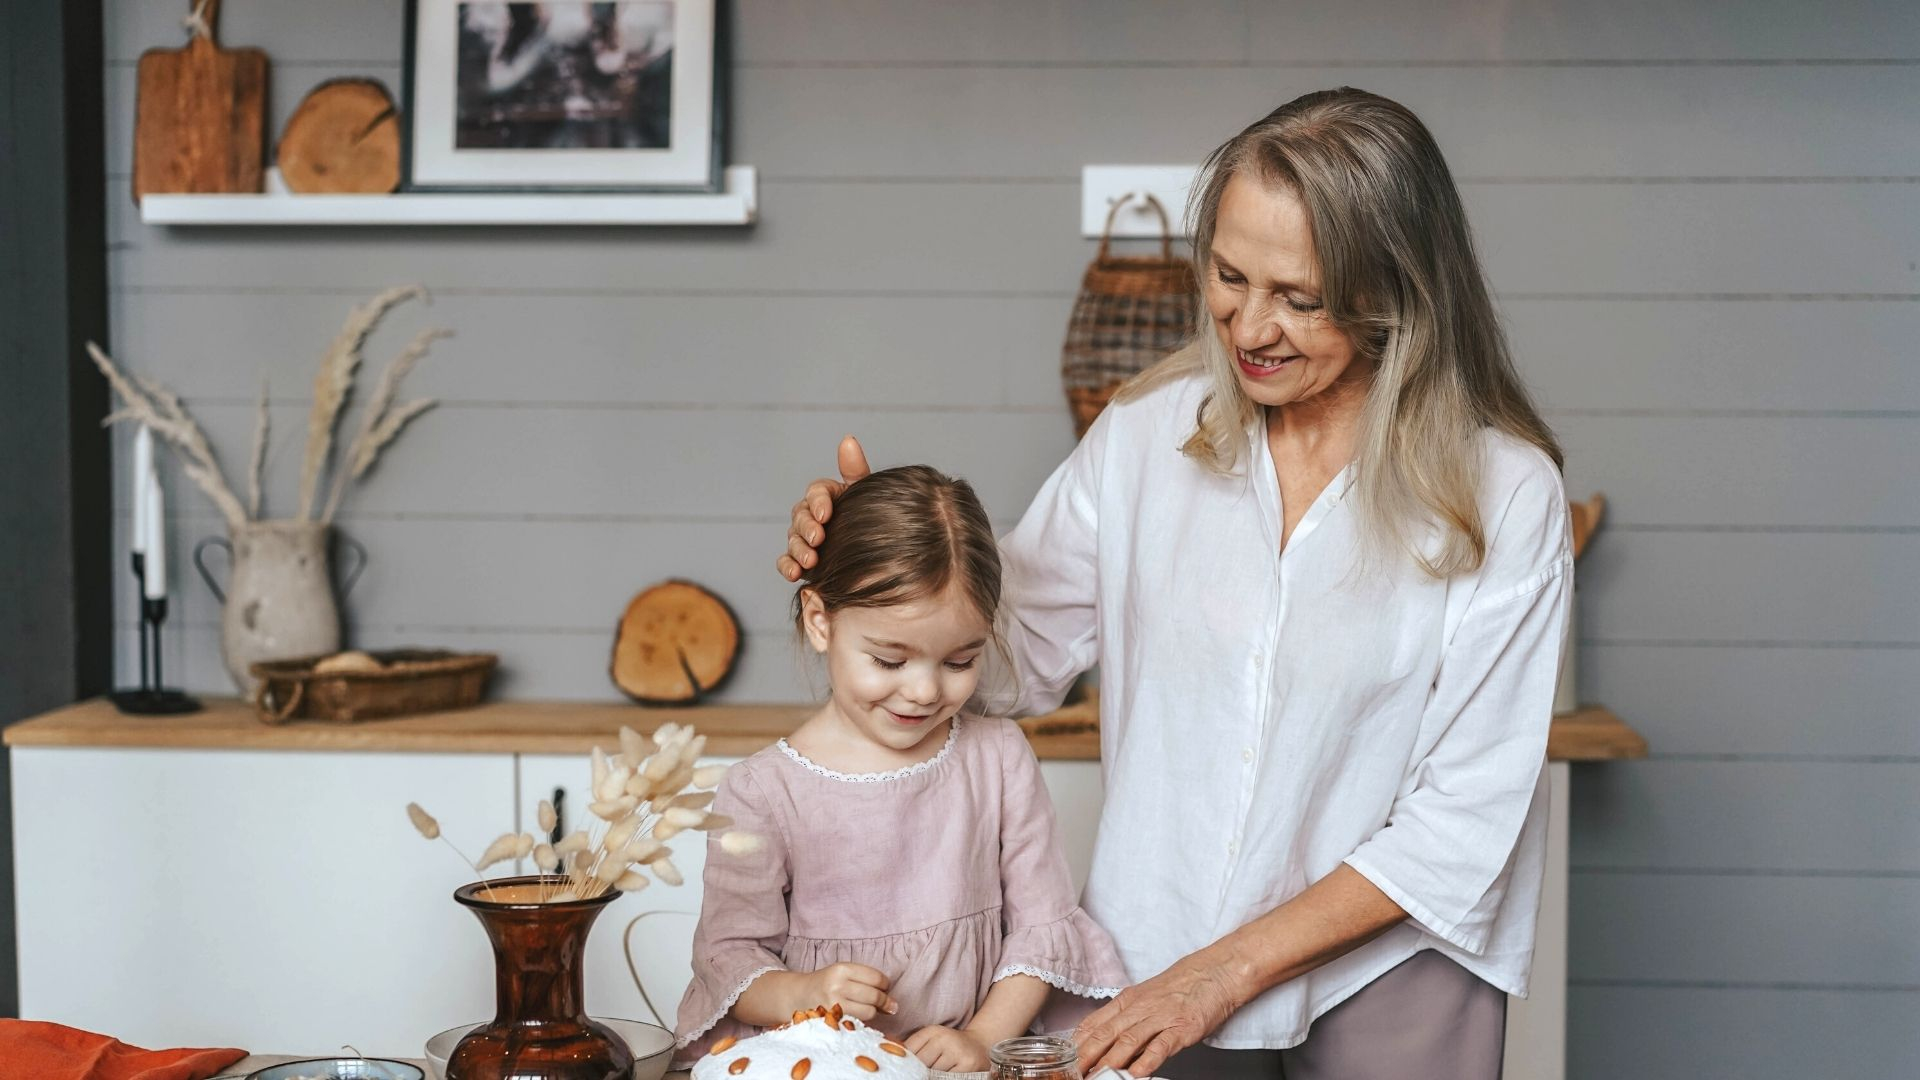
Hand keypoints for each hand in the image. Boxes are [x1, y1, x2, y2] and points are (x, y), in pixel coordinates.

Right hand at [777, 435, 871, 581]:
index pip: (816, 492)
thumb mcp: (866, 496)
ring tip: (810, 562)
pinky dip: (787, 566)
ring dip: (798, 549)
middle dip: (807, 527)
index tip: (826, 514)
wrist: (880, 559)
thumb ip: (855, 470)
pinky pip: (786, 561)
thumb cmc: (874, 520)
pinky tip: (795, 574)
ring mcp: (805, 539)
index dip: (818, 502)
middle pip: (800, 515)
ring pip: (793, 539)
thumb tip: (847, 439)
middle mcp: (812, 515)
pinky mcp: (800, 561)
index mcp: (828, 496)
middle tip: (818, 539)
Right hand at [796, 962, 897, 1022]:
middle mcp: (837, 986)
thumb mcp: (842, 972)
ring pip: (869, 1011)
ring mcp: (833, 1005)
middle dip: (884, 1000)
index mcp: (841, 969)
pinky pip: (858, 1022)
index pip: (876, 977)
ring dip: (874, 1012)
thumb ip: (866, 980)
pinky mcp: (832, 1021)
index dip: (885, 984)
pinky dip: (863, 1020)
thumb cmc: (826, 983)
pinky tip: (859, 1016)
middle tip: (886, 1003)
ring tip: (868, 1008)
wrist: (799, 996)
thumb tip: (893, 1002)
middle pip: (874, 995)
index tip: (885, 987)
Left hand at [904, 1025, 990, 1072]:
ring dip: (928, 1076)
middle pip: (921, 1064)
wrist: (979, 1045)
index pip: (909, 1050)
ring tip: (926, 1076)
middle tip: (913, 1075)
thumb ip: (913, 1047)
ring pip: (933, 1073)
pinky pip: (948, 1078)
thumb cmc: (949, 1045)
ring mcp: (957, 1052)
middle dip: (916, 1072)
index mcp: (932, 1031)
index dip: (904, 1062)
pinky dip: (942, 1078)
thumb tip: (891, 1052)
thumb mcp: (931, 1039)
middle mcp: (945, 1039)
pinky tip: (940, 1077)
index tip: (899, 1070)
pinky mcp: (968, 1065)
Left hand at [1074, 953, 1242, 1076]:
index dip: (1078, 1042)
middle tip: (1073, 1071)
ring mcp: (1161, 1018)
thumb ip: (1127, 1016)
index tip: (1064, 1057)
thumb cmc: (1183, 985)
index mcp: (1129, 1000)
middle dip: (1086, 1055)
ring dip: (1109, 1061)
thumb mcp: (1147, 996)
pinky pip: (1161, 1046)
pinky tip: (1136, 1072)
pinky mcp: (1182, 1028)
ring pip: (1128, 1040)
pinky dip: (1147, 1060)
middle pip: (1106, 1033)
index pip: (1095, 1022)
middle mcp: (1141, 1008)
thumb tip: (1105, 1039)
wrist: (1216, 972)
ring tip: (1096, 1076)